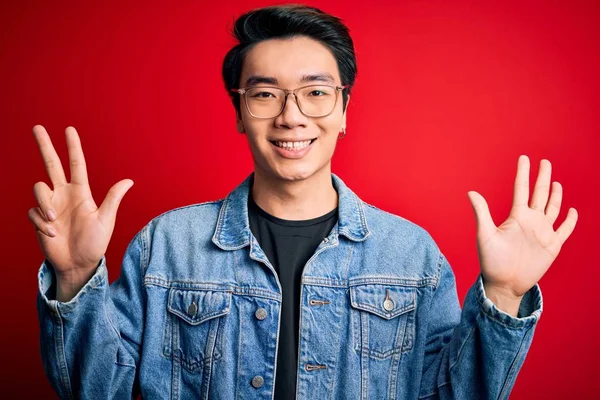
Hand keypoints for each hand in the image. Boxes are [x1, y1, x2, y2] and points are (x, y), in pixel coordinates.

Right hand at [29, 125, 133, 300]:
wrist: (78, 264)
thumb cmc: (94, 243)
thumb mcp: (106, 220)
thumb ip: (113, 199)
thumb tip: (129, 180)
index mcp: (81, 192)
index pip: (77, 165)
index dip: (73, 147)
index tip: (69, 130)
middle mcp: (64, 195)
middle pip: (52, 164)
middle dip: (45, 146)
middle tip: (37, 127)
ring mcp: (50, 206)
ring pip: (39, 189)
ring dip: (44, 205)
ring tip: (54, 222)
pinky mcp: (39, 219)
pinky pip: (34, 212)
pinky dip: (41, 224)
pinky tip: (51, 235)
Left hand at [467, 155, 577, 315]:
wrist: (504, 283)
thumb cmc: (491, 261)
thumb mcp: (485, 234)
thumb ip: (481, 212)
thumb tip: (470, 191)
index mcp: (516, 216)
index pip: (521, 189)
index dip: (523, 173)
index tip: (524, 158)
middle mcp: (530, 221)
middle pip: (539, 194)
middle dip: (542, 177)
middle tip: (545, 162)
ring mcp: (542, 232)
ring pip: (552, 208)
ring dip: (555, 195)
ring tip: (556, 182)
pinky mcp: (552, 246)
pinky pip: (564, 230)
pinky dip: (570, 220)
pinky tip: (572, 210)